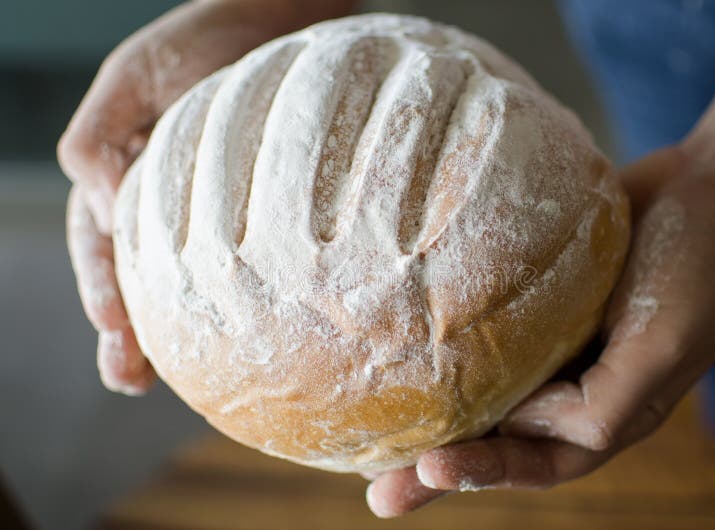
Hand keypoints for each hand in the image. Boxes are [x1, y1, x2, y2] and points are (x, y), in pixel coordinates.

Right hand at [59, 0, 354, 393]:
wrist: (282, 18)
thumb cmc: (204, 39)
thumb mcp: (135, 76)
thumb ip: (99, 138)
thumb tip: (101, 211)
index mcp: (129, 177)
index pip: (104, 246)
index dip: (104, 292)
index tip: (115, 335)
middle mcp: (171, 201)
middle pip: (141, 276)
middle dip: (131, 331)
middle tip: (131, 380)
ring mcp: (218, 207)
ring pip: (191, 277)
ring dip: (179, 329)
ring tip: (172, 379)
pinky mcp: (266, 206)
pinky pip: (250, 256)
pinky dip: (243, 295)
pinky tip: (245, 331)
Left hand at [365, 143, 714, 516]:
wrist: (709, 183)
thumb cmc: (698, 267)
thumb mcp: (663, 348)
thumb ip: (604, 407)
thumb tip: (527, 427)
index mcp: (607, 410)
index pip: (538, 460)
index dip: (484, 471)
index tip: (427, 470)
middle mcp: (572, 383)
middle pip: (498, 436)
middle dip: (440, 466)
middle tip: (381, 492)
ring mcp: (551, 339)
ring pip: (483, 387)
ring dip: (433, 411)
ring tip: (372, 433)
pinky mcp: (537, 298)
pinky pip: (488, 328)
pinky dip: (451, 344)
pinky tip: (404, 346)